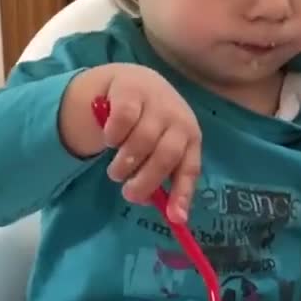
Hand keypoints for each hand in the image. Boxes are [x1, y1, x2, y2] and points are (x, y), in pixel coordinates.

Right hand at [60, 63, 200, 222]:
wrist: (133, 81)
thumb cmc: (151, 124)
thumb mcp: (161, 148)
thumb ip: (164, 178)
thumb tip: (172, 217)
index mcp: (190, 136)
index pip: (190, 168)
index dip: (183, 193)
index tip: (175, 218)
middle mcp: (178, 119)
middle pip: (166, 156)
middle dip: (146, 181)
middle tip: (129, 192)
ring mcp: (156, 103)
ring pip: (142, 140)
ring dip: (125, 163)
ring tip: (117, 171)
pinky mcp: (132, 91)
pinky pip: (122, 121)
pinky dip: (113, 137)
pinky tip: (110, 141)